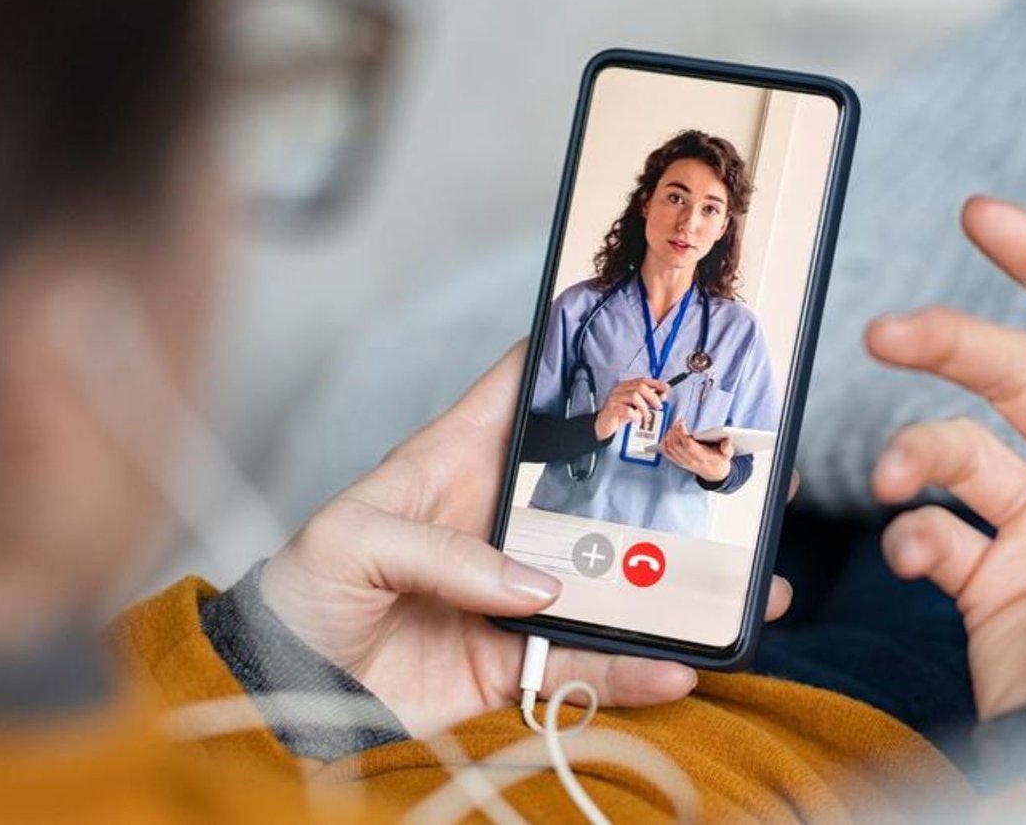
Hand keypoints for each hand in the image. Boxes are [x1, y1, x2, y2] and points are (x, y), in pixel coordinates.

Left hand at [259, 344, 794, 736]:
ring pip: (615, 580)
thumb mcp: (350, 540)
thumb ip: (442, 551)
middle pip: (598, 487)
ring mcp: (515, 591)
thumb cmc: (301, 591)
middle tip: (737, 470)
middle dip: (667, 477)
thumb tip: (536, 587)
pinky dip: (634, 669)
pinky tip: (680, 667)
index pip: (524, 390)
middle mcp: (500, 520)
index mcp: (456, 461)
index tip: (650, 337)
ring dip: (677, 584)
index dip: (579, 356)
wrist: (281, 689)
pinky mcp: (515, 660)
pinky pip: (588, 663)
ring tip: (745, 585)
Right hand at [594, 375, 668, 440]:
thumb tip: (662, 394)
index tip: (666, 388)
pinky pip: (627, 409)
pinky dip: (635, 415)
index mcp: (625, 386)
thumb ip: (648, 400)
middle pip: (640, 387)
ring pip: (634, 396)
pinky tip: (636, 420)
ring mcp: (614, 397)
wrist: (603, 425)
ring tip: (645, 416)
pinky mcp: (611, 408)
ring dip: (644, 408)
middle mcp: (619, 389)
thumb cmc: (619, 415)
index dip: (656, 383)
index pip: (642, 380)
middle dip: (652, 397)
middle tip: (658, 406)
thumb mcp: (636, 407)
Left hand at [659, 418, 732, 481]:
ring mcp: (684, 462)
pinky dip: (664, 444)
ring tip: (674, 426)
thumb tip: (726, 442)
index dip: (682, 432)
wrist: (715, 474)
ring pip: (670, 448)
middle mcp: (691, 460)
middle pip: (676, 444)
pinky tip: (668, 436)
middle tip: (678, 421)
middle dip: (674, 430)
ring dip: (669, 435)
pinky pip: (667, 454)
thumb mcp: (728, 454)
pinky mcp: (679, 462)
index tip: (681, 422)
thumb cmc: (720, 460)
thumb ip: (728, 448)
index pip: (688, 444)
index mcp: (702, 457)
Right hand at [865, 197, 1025, 719]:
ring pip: (954, 449)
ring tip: (898, 483)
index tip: (980, 216)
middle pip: (1006, 373)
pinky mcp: (986, 574)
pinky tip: (921, 562)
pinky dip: (911, 538)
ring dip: (915, 455)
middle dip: (943, 342)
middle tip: (882, 334)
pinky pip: (932, 530)